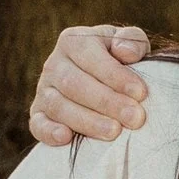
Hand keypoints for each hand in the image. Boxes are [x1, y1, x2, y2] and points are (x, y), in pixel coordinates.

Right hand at [29, 25, 152, 146]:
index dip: (116, 76)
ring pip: (58, 106)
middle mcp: (54, 64)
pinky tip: (67, 138)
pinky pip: (37, 124)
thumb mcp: (128, 44)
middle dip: (107, 102)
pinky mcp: (38, 115)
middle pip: (74, 84)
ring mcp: (43, 91)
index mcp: (74, 41)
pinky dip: (49, 132)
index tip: (141, 93)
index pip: (91, 57)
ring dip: (87, 121)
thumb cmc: (118, 61)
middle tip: (135, 118)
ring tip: (114, 132)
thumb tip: (125, 52)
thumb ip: (131, 41)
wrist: (99, 81)